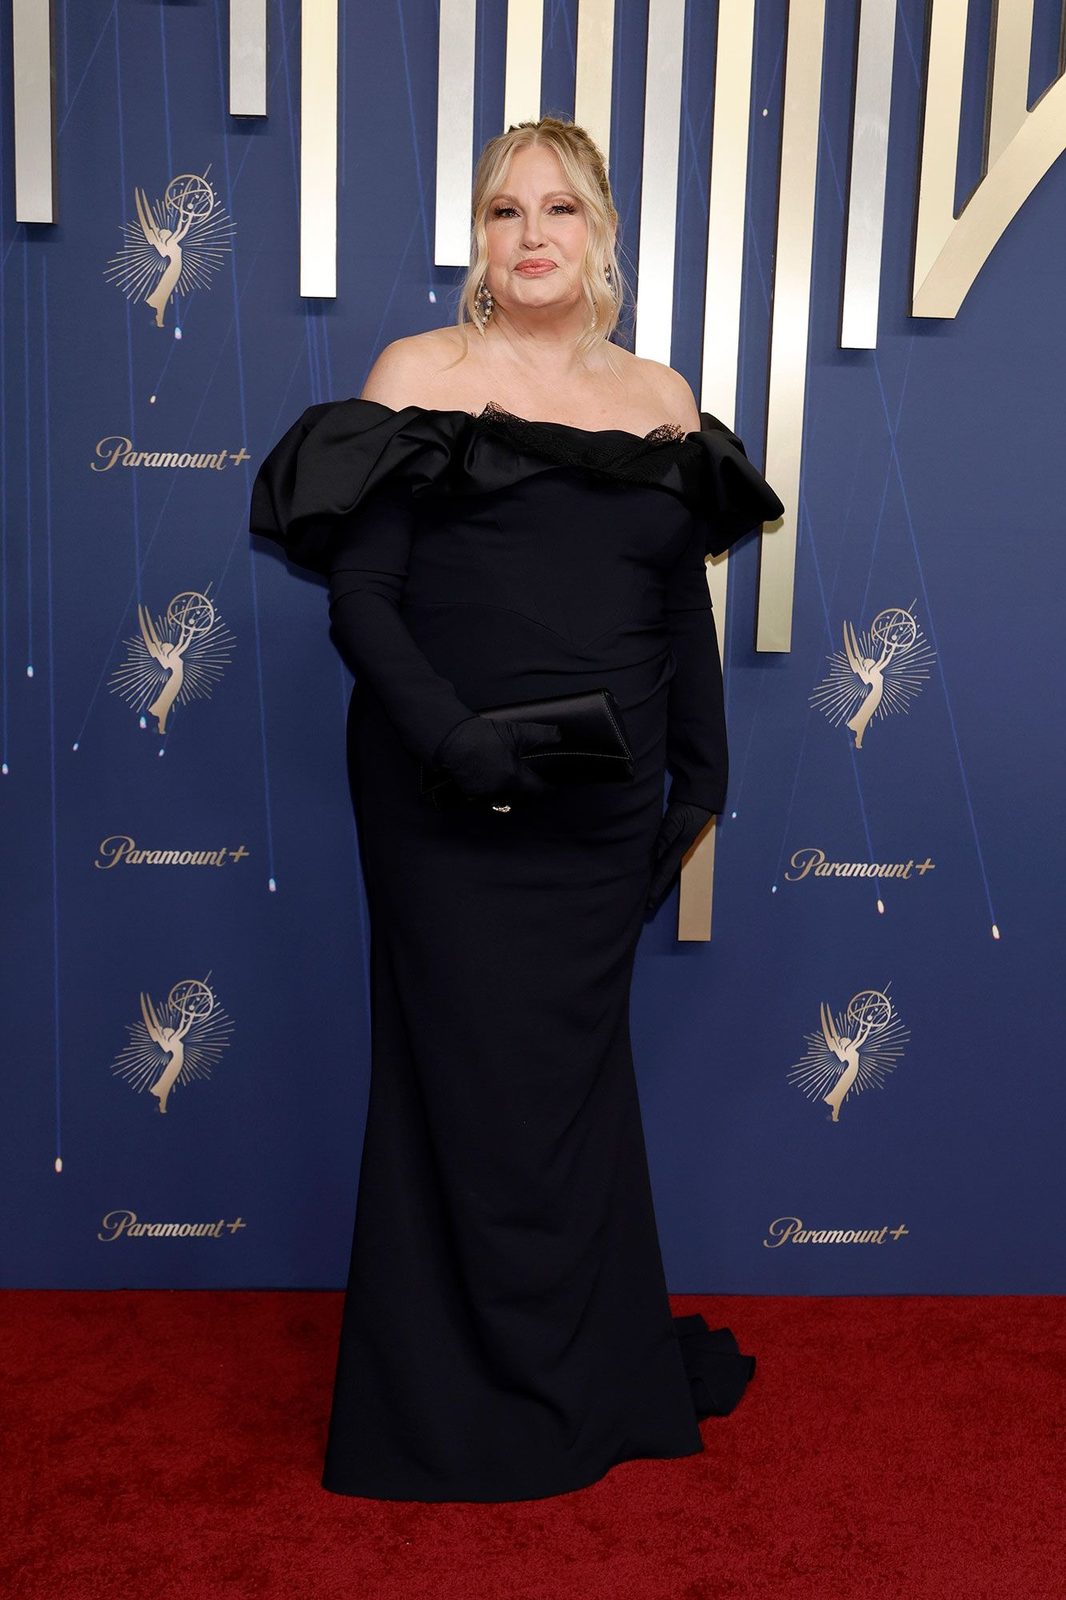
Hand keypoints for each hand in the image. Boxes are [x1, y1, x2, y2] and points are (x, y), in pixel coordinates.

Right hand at [431, 715, 562, 800]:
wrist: (451, 738)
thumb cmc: (483, 736)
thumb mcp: (515, 732)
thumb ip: (540, 735)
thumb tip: (559, 735)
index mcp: (514, 778)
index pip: (537, 791)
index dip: (547, 789)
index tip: (552, 788)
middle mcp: (500, 791)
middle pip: (522, 797)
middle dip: (529, 791)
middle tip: (534, 782)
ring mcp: (484, 794)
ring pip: (505, 798)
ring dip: (511, 792)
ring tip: (514, 781)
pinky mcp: (471, 793)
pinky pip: (489, 796)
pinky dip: (494, 790)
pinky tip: (495, 780)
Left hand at [646, 799, 713, 909]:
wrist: (700, 795)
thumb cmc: (689, 808)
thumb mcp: (676, 821)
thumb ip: (664, 837)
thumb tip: (653, 856)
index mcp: (679, 848)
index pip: (665, 873)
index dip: (656, 888)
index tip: (648, 903)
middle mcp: (676, 849)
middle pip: (663, 873)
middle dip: (654, 888)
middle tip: (644, 904)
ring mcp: (675, 844)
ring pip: (661, 864)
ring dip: (653, 876)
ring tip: (643, 889)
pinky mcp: (671, 836)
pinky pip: (660, 853)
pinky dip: (653, 862)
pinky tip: (647, 866)